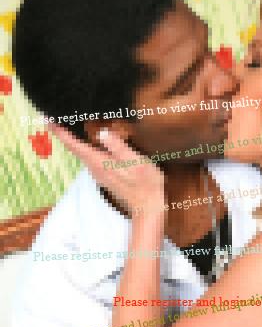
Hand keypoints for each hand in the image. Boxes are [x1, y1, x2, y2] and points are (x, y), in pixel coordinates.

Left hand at [49, 125, 164, 216]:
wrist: (148, 207)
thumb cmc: (145, 183)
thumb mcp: (136, 161)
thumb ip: (118, 147)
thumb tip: (103, 133)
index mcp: (100, 162)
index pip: (74, 145)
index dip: (60, 132)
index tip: (47, 121)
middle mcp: (95, 168)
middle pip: (75, 149)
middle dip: (65, 134)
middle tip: (57, 120)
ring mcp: (100, 174)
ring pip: (83, 154)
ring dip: (76, 141)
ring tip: (71, 127)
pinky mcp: (106, 176)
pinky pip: (92, 159)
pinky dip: (87, 148)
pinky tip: (92, 143)